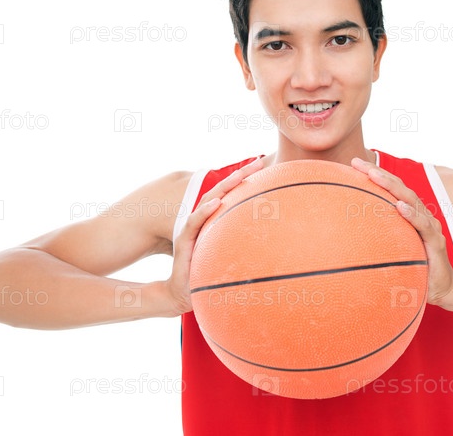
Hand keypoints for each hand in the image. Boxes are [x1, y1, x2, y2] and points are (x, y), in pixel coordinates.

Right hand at [165, 157, 264, 314]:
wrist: (180, 291)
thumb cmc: (204, 273)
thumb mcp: (227, 256)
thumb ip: (242, 246)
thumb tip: (271, 242)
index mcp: (213, 219)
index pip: (230, 194)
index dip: (245, 180)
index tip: (265, 167)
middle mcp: (202, 218)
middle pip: (222, 190)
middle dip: (240, 174)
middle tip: (259, 162)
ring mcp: (192, 227)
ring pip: (209, 200)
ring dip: (224, 186)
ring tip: (240, 175)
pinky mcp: (183, 239)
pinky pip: (194, 222)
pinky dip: (204, 211)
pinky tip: (216, 203)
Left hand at [351, 157, 452, 307]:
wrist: (441, 288)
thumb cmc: (415, 267)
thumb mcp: (391, 251)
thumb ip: (375, 239)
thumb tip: (343, 237)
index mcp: (410, 214)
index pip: (390, 189)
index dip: (374, 174)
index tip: (353, 163)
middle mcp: (420, 215)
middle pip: (398, 188)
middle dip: (378, 173)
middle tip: (358, 162)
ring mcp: (429, 227)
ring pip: (410, 201)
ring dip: (392, 187)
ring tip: (375, 176)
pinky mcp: (436, 242)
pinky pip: (424, 226)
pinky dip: (412, 215)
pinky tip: (401, 207)